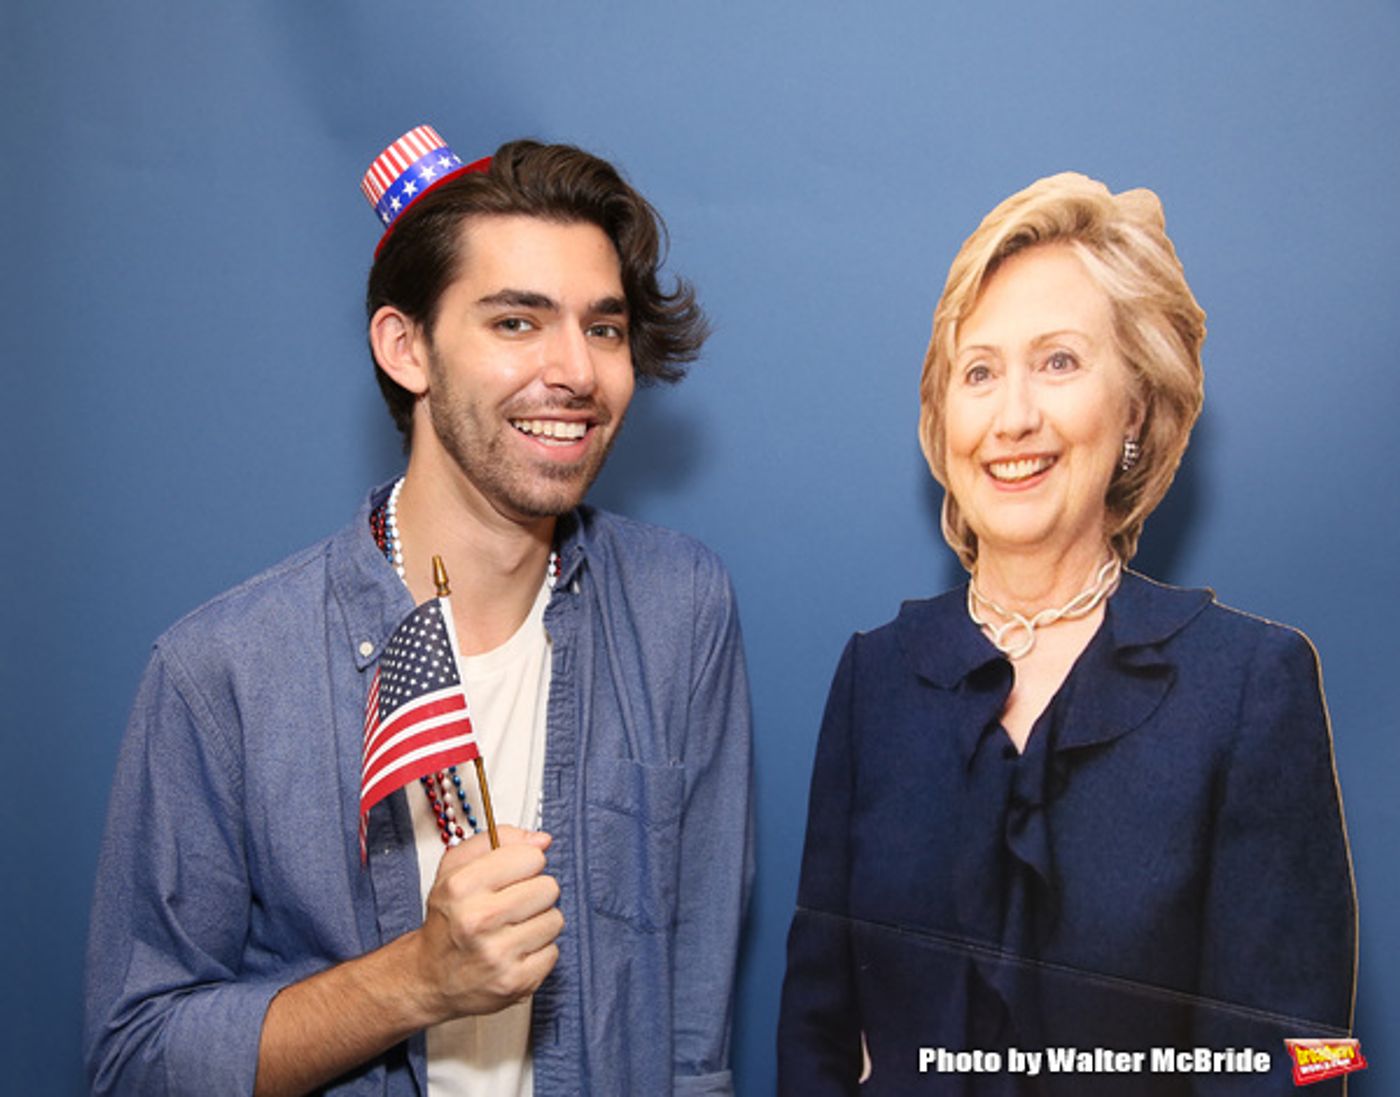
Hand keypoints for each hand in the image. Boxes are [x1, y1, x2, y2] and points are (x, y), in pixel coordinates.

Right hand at [411, 826, 562, 1020]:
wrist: (430, 977)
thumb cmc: (447, 921)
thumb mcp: (455, 869)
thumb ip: (497, 840)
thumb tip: (542, 840)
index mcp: (462, 887)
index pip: (531, 857)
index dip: (525, 863)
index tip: (513, 874)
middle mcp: (479, 920)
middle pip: (548, 888)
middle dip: (534, 892)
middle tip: (513, 903)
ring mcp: (498, 954)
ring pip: (555, 919)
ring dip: (539, 922)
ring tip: (514, 928)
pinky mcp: (516, 982)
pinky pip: (554, 951)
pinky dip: (539, 951)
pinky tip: (516, 950)